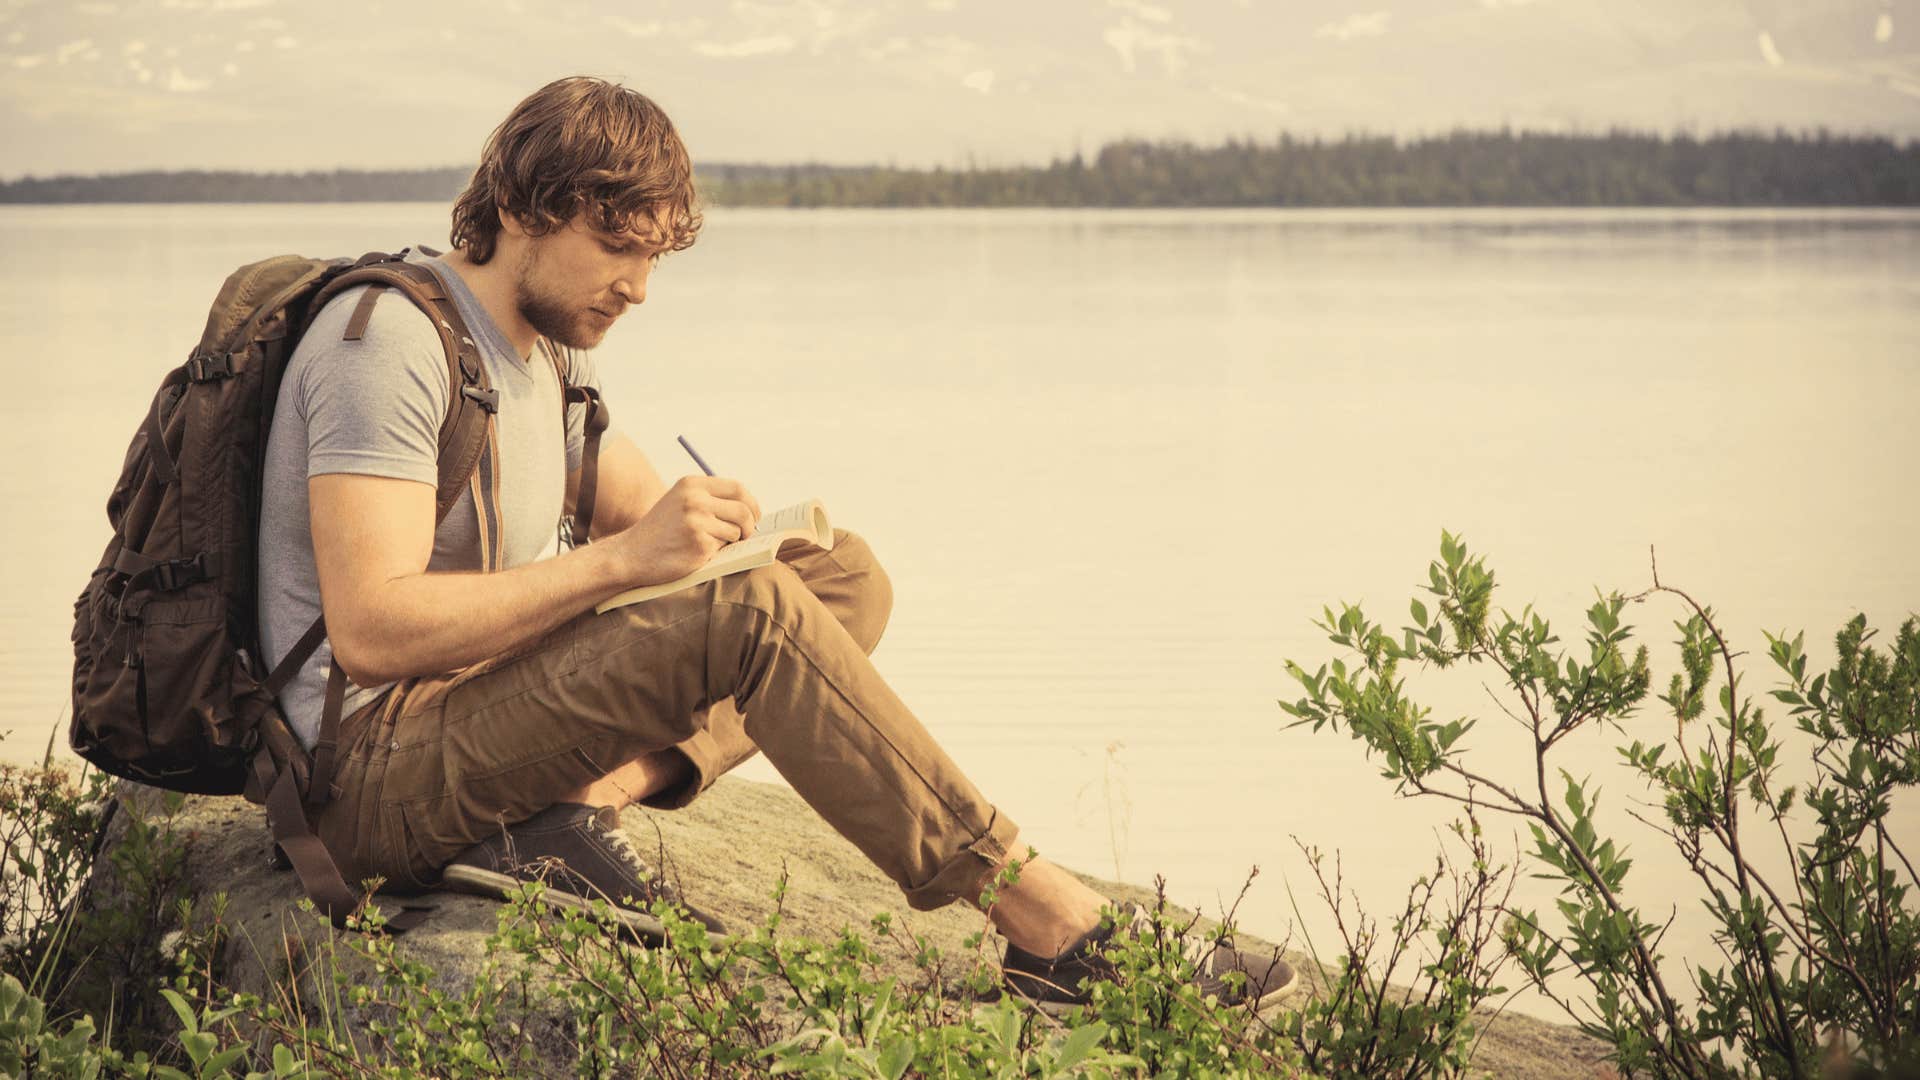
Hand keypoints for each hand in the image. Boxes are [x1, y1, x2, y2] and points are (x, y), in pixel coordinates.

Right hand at [604, 475, 760, 585]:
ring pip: (736, 530)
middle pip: (743, 509)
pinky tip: (698, 552)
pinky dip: (718, 551)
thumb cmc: (661, 531)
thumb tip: (749, 508)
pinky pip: (725, 547)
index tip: (754, 516)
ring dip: (731, 540)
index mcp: (692, 484)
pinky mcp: (700, 543)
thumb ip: (710, 498)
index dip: (752, 504)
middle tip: (747, 534)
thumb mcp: (680, 501)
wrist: (632, 554)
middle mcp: (695, 499)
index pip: (738, 489)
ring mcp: (698, 521)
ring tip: (709, 543)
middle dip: (750, 524)